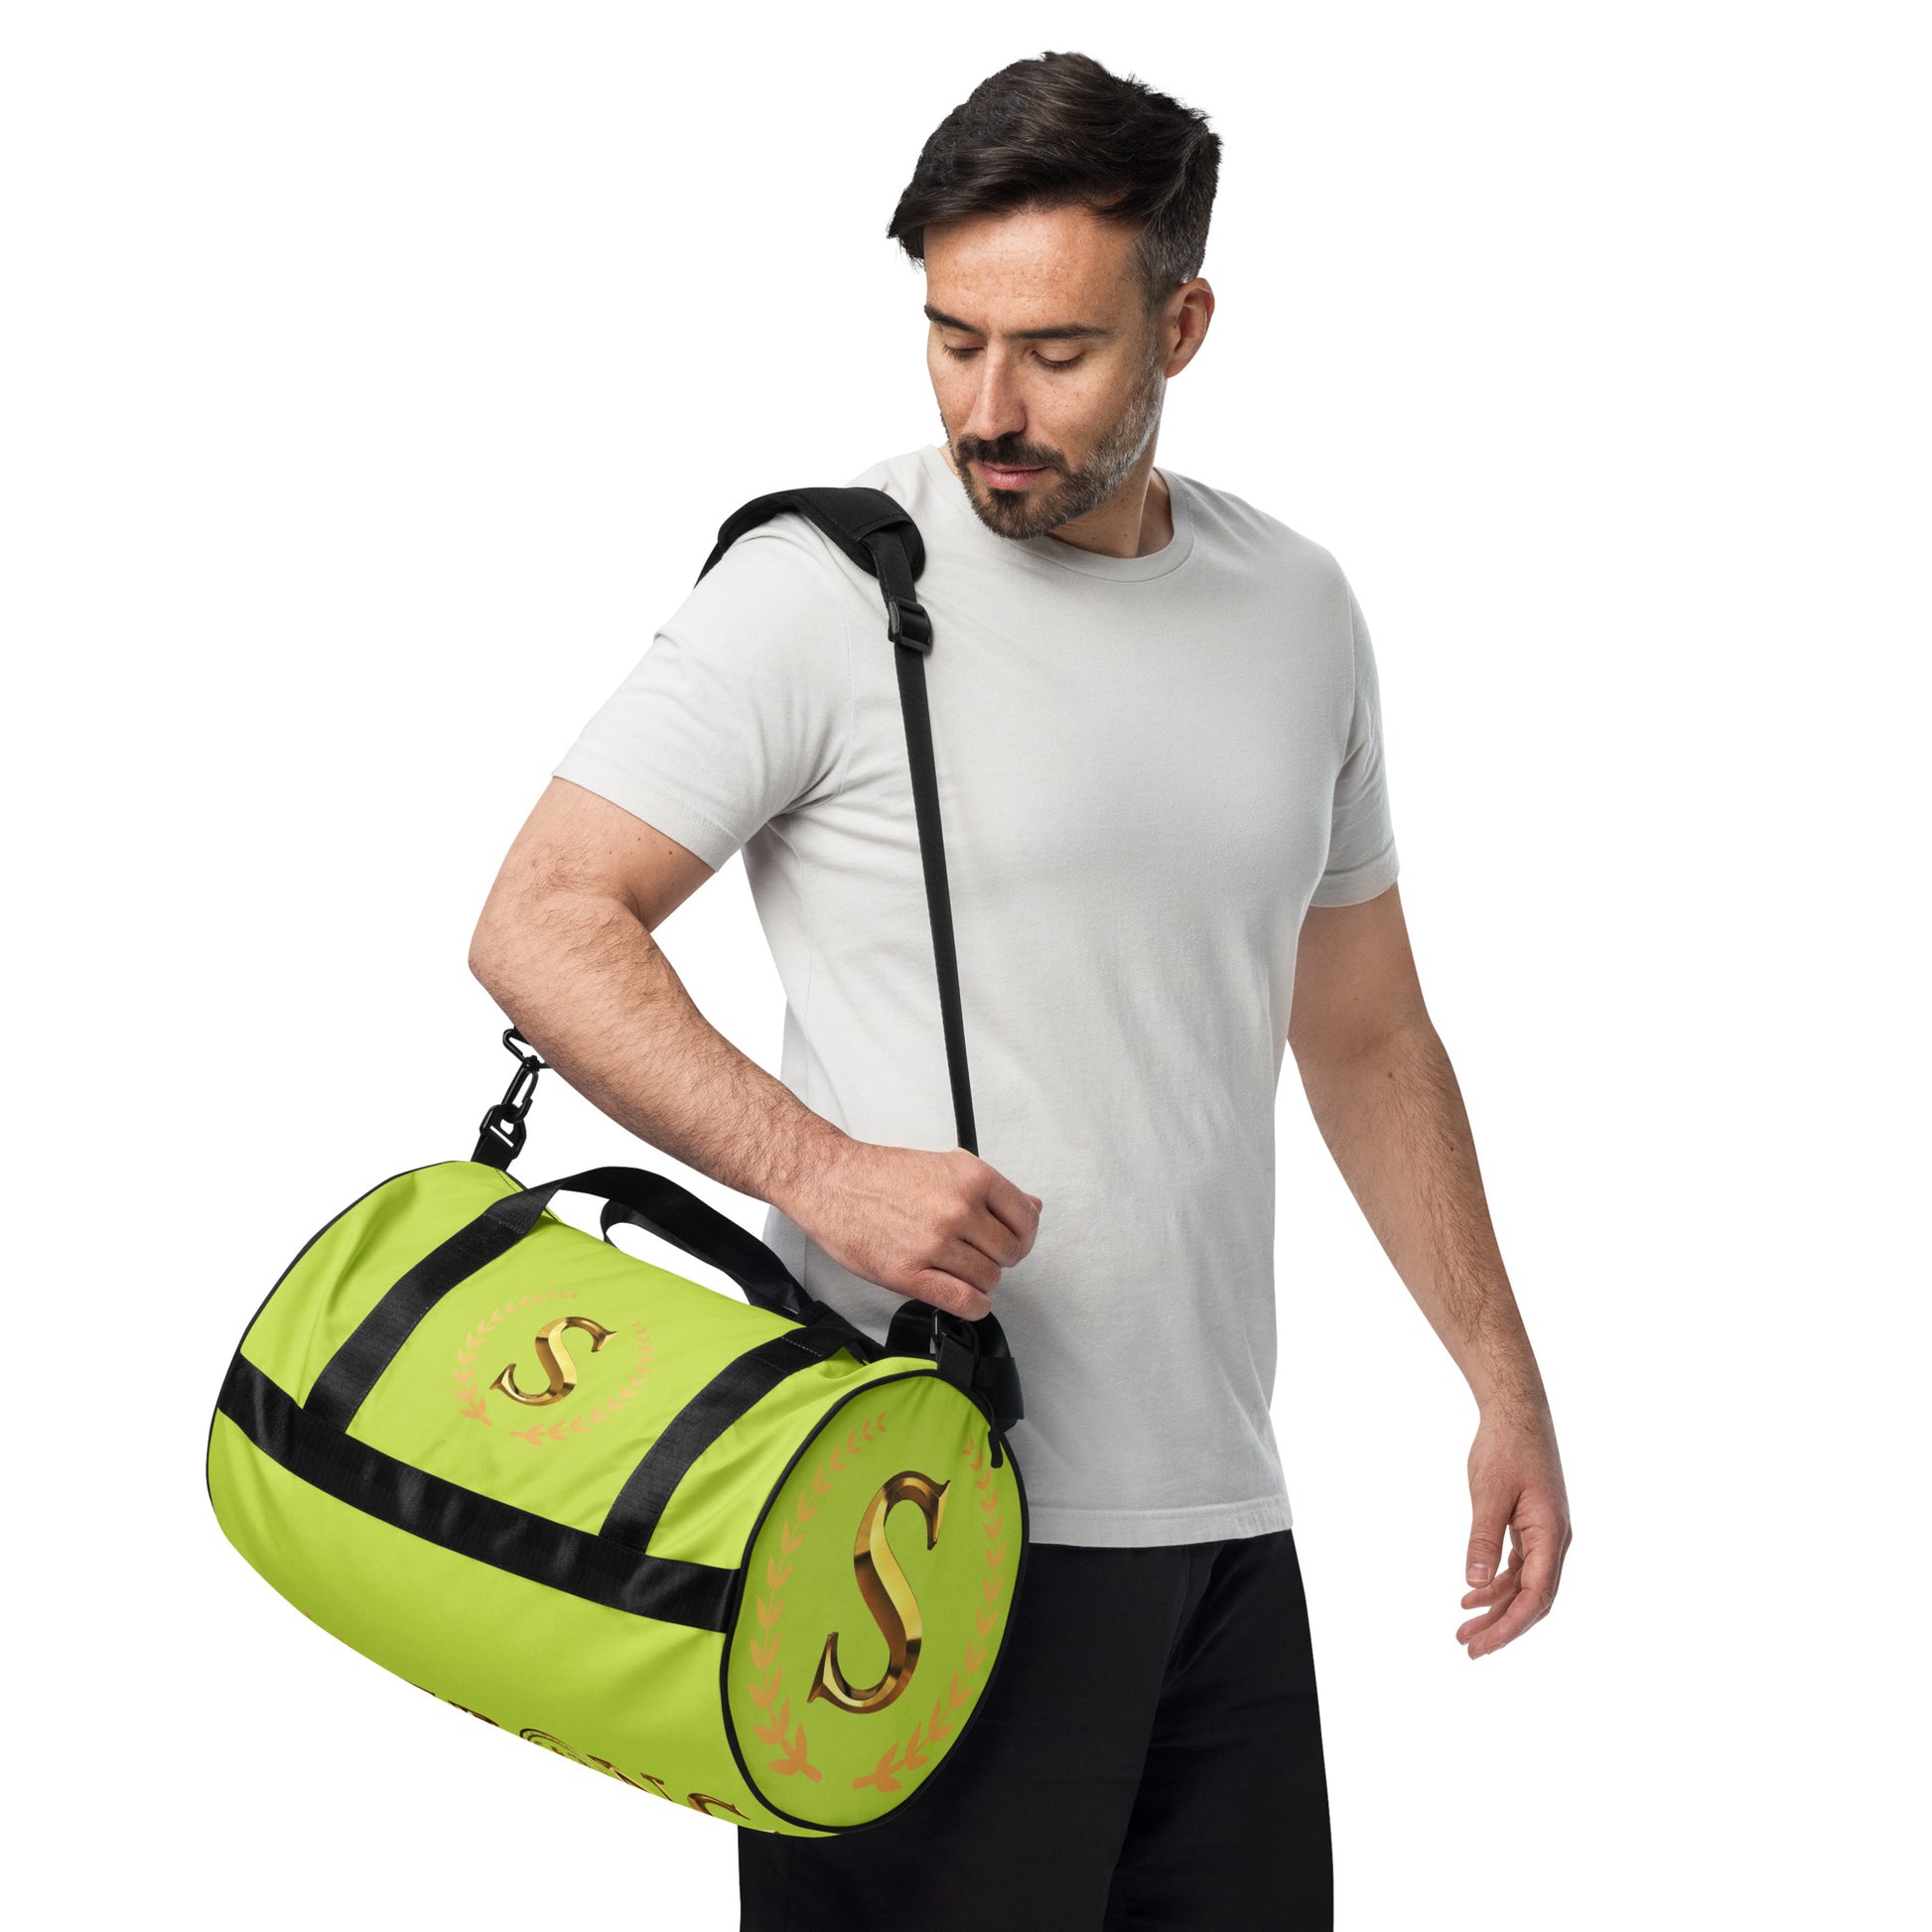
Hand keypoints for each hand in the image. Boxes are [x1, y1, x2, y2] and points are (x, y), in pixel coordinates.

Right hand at [782, 1138, 1041, 1320]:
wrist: (830, 1181)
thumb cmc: (882, 1173)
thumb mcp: (946, 1165)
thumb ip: (992, 1190)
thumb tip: (1034, 1206)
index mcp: (972, 1177)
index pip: (1026, 1220)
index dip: (1023, 1234)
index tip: (1013, 1239)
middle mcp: (958, 1209)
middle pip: (1010, 1253)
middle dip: (1000, 1258)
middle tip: (979, 1253)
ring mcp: (935, 1243)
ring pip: (988, 1279)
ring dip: (980, 1280)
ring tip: (961, 1269)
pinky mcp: (909, 1274)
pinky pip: (963, 1302)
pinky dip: (973, 1305)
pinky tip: (967, 1298)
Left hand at [1457, 1408, 1570, 1658]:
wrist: (1518, 1412)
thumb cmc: (1506, 1448)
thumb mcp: (1489, 1494)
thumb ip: (1483, 1539)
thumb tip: (1475, 1586)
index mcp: (1551, 1535)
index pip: (1535, 1597)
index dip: (1509, 1626)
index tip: (1481, 1646)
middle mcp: (1554, 1541)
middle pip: (1533, 1599)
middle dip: (1502, 1627)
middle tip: (1468, 1648)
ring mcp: (1544, 1534)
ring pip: (1524, 1586)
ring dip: (1496, 1609)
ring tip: (1463, 1628)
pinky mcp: (1532, 1526)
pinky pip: (1518, 1567)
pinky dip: (1496, 1585)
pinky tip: (1471, 1596)